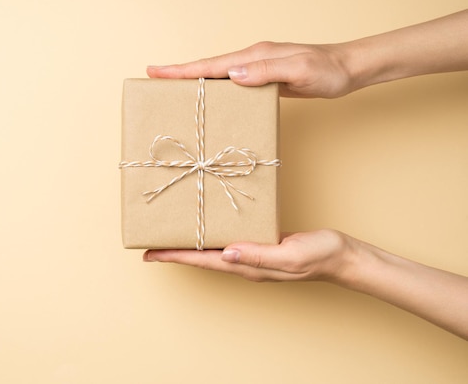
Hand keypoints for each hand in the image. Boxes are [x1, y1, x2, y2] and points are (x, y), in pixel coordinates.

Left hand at [145, 229, 467, 338]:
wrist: (341, 255)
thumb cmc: (319, 254)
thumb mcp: (290, 255)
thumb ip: (258, 254)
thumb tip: (226, 253)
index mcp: (248, 265)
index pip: (203, 261)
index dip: (175, 256)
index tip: (150, 254)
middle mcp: (245, 261)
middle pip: (201, 258)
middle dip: (175, 252)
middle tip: (150, 245)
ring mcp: (252, 253)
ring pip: (212, 250)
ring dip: (190, 244)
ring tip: (170, 236)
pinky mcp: (260, 243)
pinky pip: (228, 241)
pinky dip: (211, 236)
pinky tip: (207, 227)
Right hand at [147, 42, 354, 97]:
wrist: (348, 68)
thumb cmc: (328, 71)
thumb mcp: (300, 70)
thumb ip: (266, 71)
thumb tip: (231, 75)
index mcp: (254, 56)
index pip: (211, 65)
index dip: (182, 70)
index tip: (156, 71)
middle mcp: (251, 59)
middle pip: (208, 67)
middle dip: (180, 74)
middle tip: (153, 79)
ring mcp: (257, 68)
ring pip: (218, 76)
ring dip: (195, 82)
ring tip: (173, 90)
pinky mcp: (264, 78)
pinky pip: (232, 84)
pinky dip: (215, 88)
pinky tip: (211, 98)